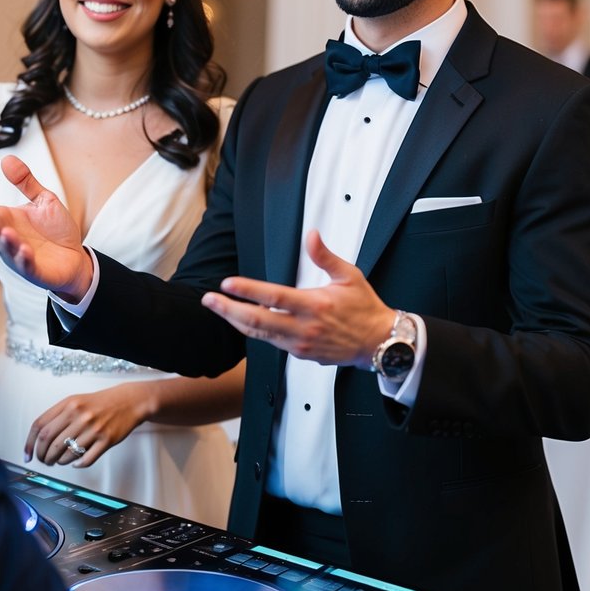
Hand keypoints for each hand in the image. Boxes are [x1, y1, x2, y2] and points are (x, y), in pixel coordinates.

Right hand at [0, 155, 93, 301]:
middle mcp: (10, 238)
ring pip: (8, 249)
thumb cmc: (56, 230)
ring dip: (6, 241)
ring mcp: (20, 256)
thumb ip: (26, 182)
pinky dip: (24, 259)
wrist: (75, 257)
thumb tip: (7, 159)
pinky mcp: (35, 270)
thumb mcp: (43, 200)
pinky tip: (24, 250)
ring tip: (5, 231)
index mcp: (9, 220)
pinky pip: (27, 265)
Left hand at [25, 384, 150, 466]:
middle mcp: (79, 415)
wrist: (128, 401)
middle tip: (45, 461)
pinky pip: (85, 459)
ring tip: (60, 461)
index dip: (29, 443)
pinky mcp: (106, 440)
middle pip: (50, 443)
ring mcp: (93, 428)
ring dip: (59, 462)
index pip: (40, 426)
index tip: (28, 455)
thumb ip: (57, 416)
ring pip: (66, 454)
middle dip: (43, 457)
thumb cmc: (99, 403)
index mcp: (68, 404)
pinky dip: (77, 464)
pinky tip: (75, 462)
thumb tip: (38, 439)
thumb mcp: (76, 401)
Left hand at [201, 229, 393, 366]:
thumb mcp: (349, 276)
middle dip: (229, 310)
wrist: (380, 342)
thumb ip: (325, 256)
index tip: (228, 284)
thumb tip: (311, 235)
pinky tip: (242, 321)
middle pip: (257, 321)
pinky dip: (253, 331)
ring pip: (259, 335)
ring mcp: (300, 344)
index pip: (274, 297)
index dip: (248, 291)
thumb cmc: (365, 309)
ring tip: (218, 308)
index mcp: (315, 305)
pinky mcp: (300, 355)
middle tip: (209, 299)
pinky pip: (270, 343)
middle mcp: (304, 328)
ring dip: (235, 321)